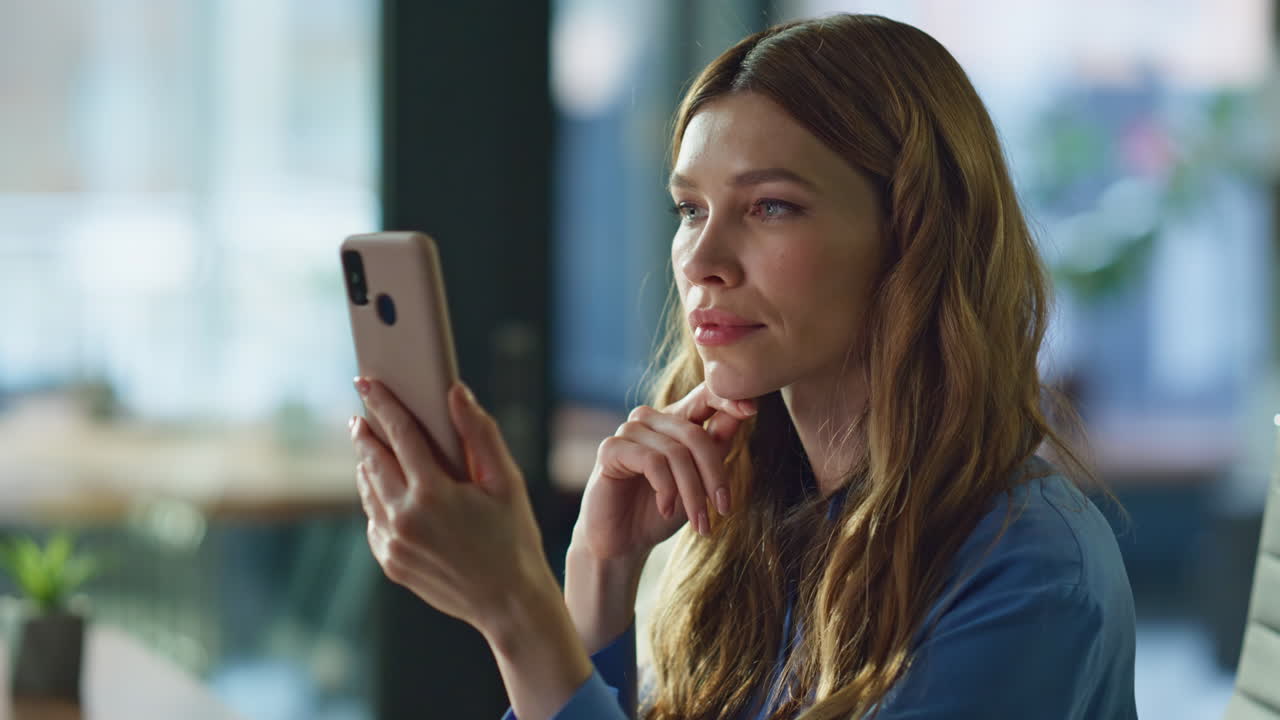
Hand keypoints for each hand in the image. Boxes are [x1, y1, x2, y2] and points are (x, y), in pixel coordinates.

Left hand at [349, 377, 555, 636]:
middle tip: (360, 415)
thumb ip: (479, 433)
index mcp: (433, 493)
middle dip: (365, 434)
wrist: (508, 602)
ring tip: (371, 447)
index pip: (399, 434)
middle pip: (373, 461)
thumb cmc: (514, 536)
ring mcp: (394, 544)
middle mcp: (405, 518)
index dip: (382, 403)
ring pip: (369, 491)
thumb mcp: (505, 482)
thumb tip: (455, 392)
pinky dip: (377, 499)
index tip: (367, 382)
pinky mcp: (391, 563)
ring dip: (367, 465)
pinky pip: (375, 521)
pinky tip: (387, 490)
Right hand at [575, 381, 756, 561]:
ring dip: (692, 492)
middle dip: (714, 476)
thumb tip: (745, 411)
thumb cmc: (664, 509)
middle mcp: (651, 419)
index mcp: (675, 420)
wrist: (625, 542)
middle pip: (695, 435)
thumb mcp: (700, 479)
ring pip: (675, 452)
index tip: (751, 410)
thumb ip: (717, 445)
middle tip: (724, 509)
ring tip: (700, 522)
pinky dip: (666, 489)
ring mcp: (629, 431)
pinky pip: (651, 461)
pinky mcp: (610, 449)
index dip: (728, 399)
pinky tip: (666, 509)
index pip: (705, 396)